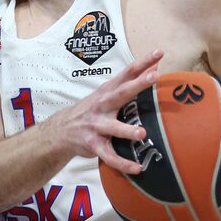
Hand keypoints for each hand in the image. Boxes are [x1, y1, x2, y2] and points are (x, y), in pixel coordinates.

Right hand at [58, 50, 163, 173]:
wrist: (62, 131)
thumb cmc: (93, 110)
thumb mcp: (107, 93)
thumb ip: (129, 83)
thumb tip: (155, 67)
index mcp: (108, 91)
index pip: (127, 72)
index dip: (143, 62)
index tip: (159, 52)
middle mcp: (102, 105)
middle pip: (122, 92)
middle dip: (138, 84)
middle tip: (154, 76)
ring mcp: (96, 125)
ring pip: (113, 128)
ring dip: (127, 130)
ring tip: (142, 133)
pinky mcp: (93, 144)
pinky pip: (109, 156)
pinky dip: (123, 163)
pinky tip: (137, 168)